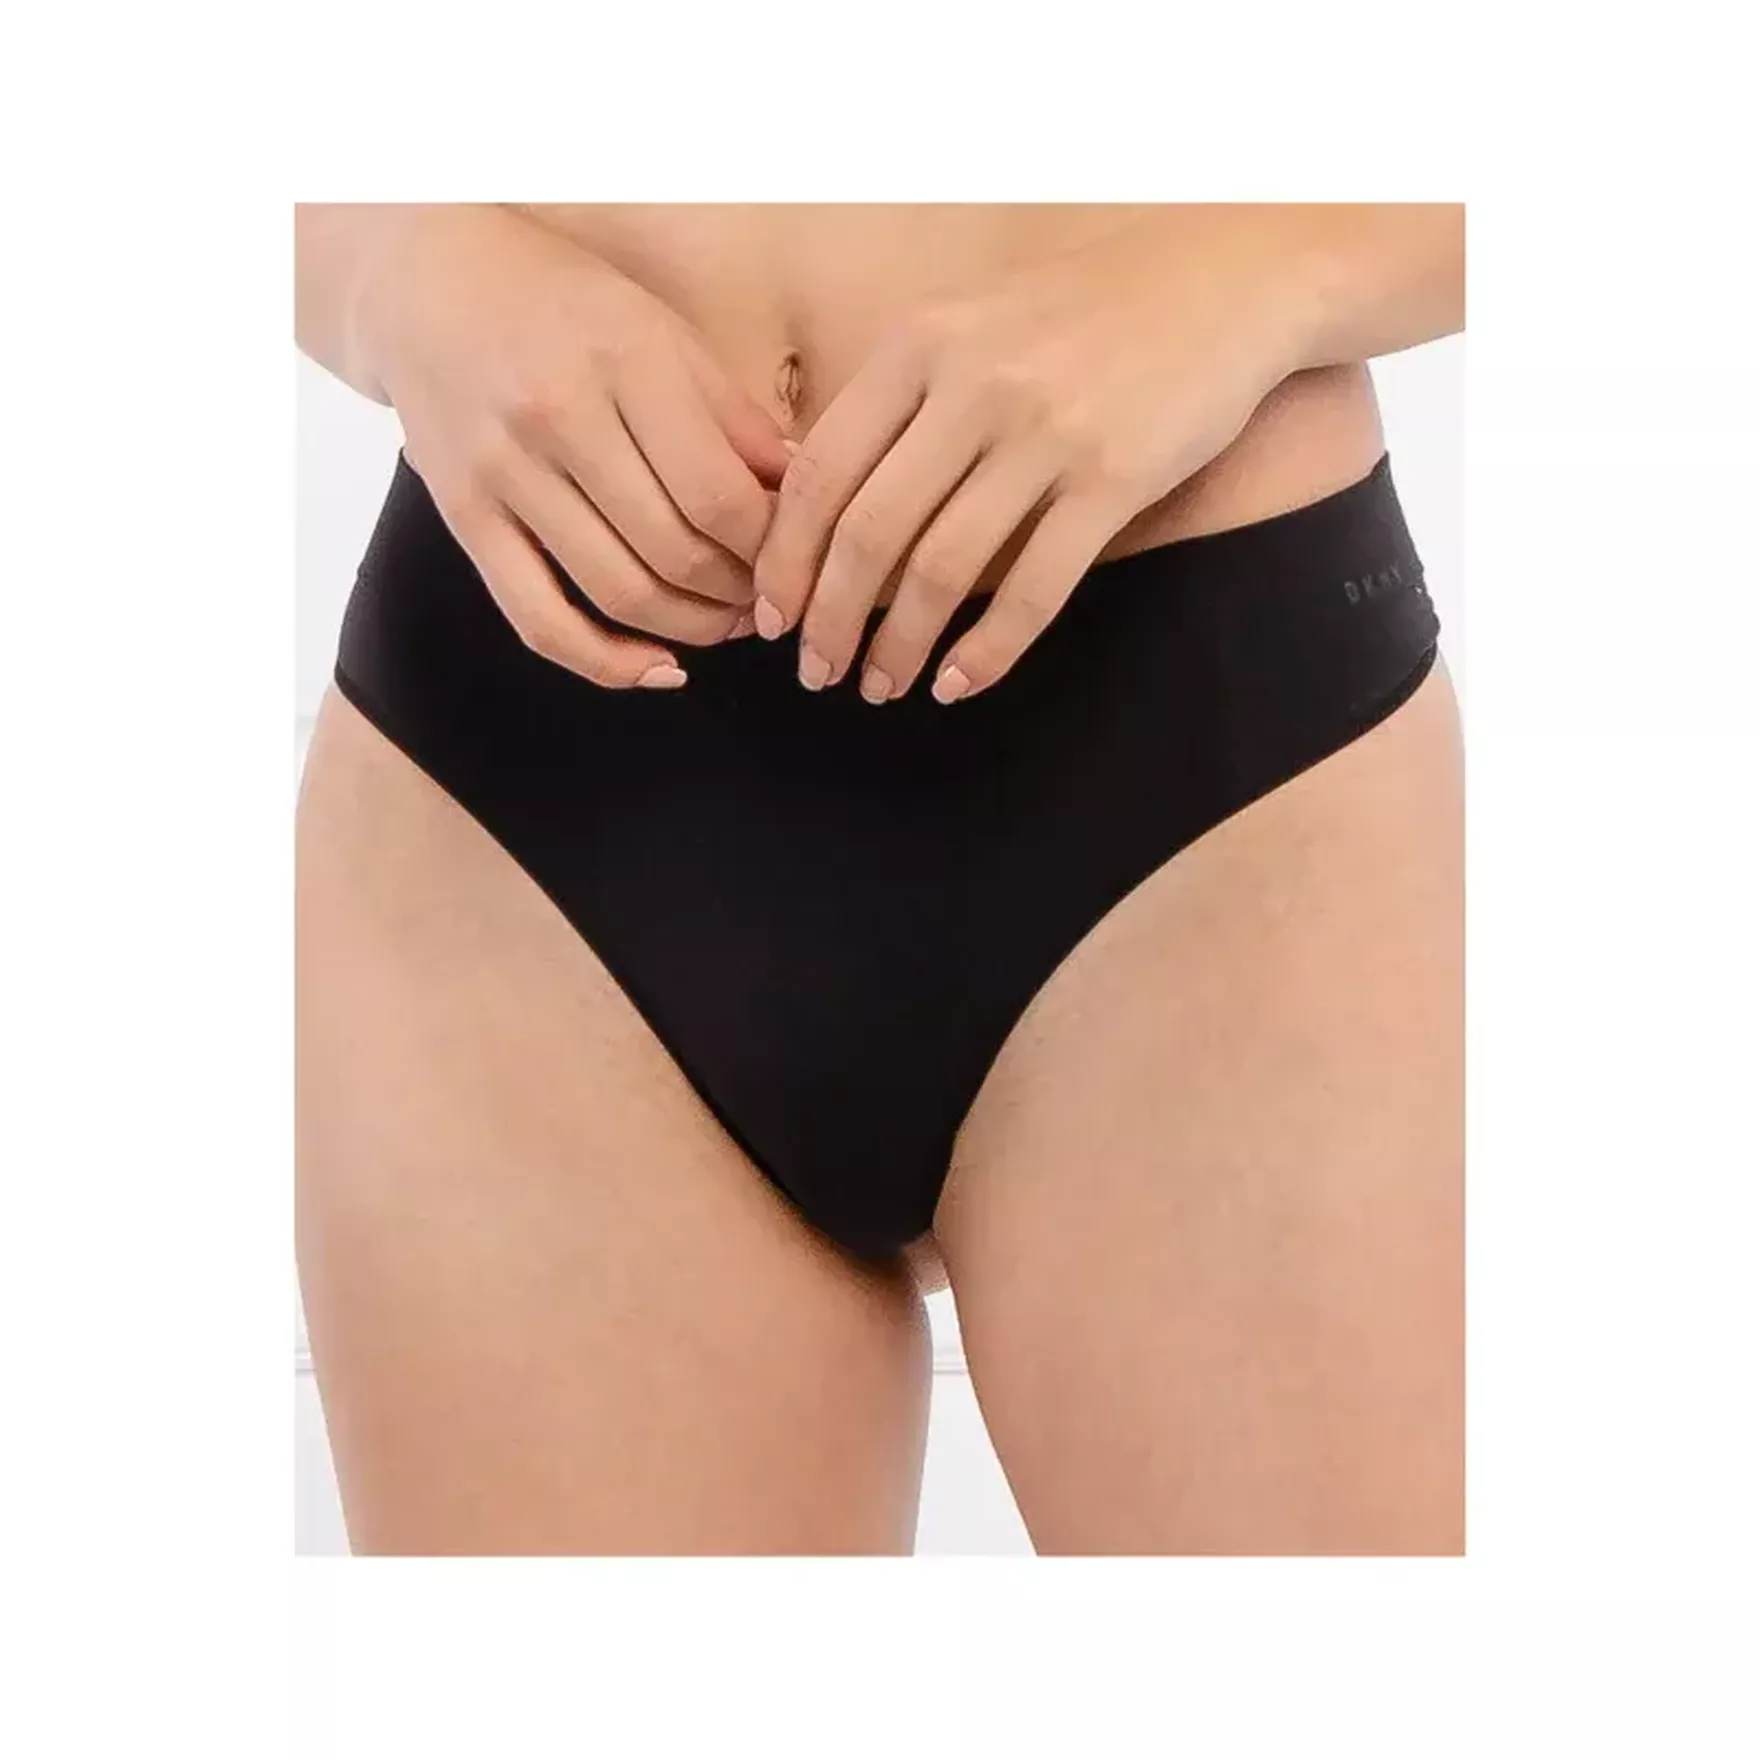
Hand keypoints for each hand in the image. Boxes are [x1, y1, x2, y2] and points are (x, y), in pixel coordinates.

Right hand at [356, 206, 792, 687]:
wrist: (431, 283)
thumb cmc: (567, 306)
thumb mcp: (663, 334)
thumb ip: (735, 420)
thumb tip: (807, 500)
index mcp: (625, 361)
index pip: (720, 496)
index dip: (771, 551)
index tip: (795, 560)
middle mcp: (558, 416)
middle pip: (675, 552)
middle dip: (739, 594)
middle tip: (767, 598)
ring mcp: (505, 473)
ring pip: (618, 592)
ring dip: (691, 628)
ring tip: (727, 623)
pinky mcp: (466, 519)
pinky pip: (540, 621)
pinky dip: (607, 664)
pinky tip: (659, 669)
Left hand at [752, 217, 1303, 701]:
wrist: (1225, 280)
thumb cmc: (1083, 311)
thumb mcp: (971, 322)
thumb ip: (900, 398)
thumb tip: (823, 502)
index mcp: (919, 344)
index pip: (820, 471)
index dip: (784, 558)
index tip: (771, 615)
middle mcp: (973, 386)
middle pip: (869, 532)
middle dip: (829, 619)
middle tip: (816, 672)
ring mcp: (1046, 434)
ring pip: (944, 569)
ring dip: (900, 646)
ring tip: (881, 686)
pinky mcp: (1114, 480)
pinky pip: (1034, 588)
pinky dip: (988, 650)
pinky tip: (960, 683)